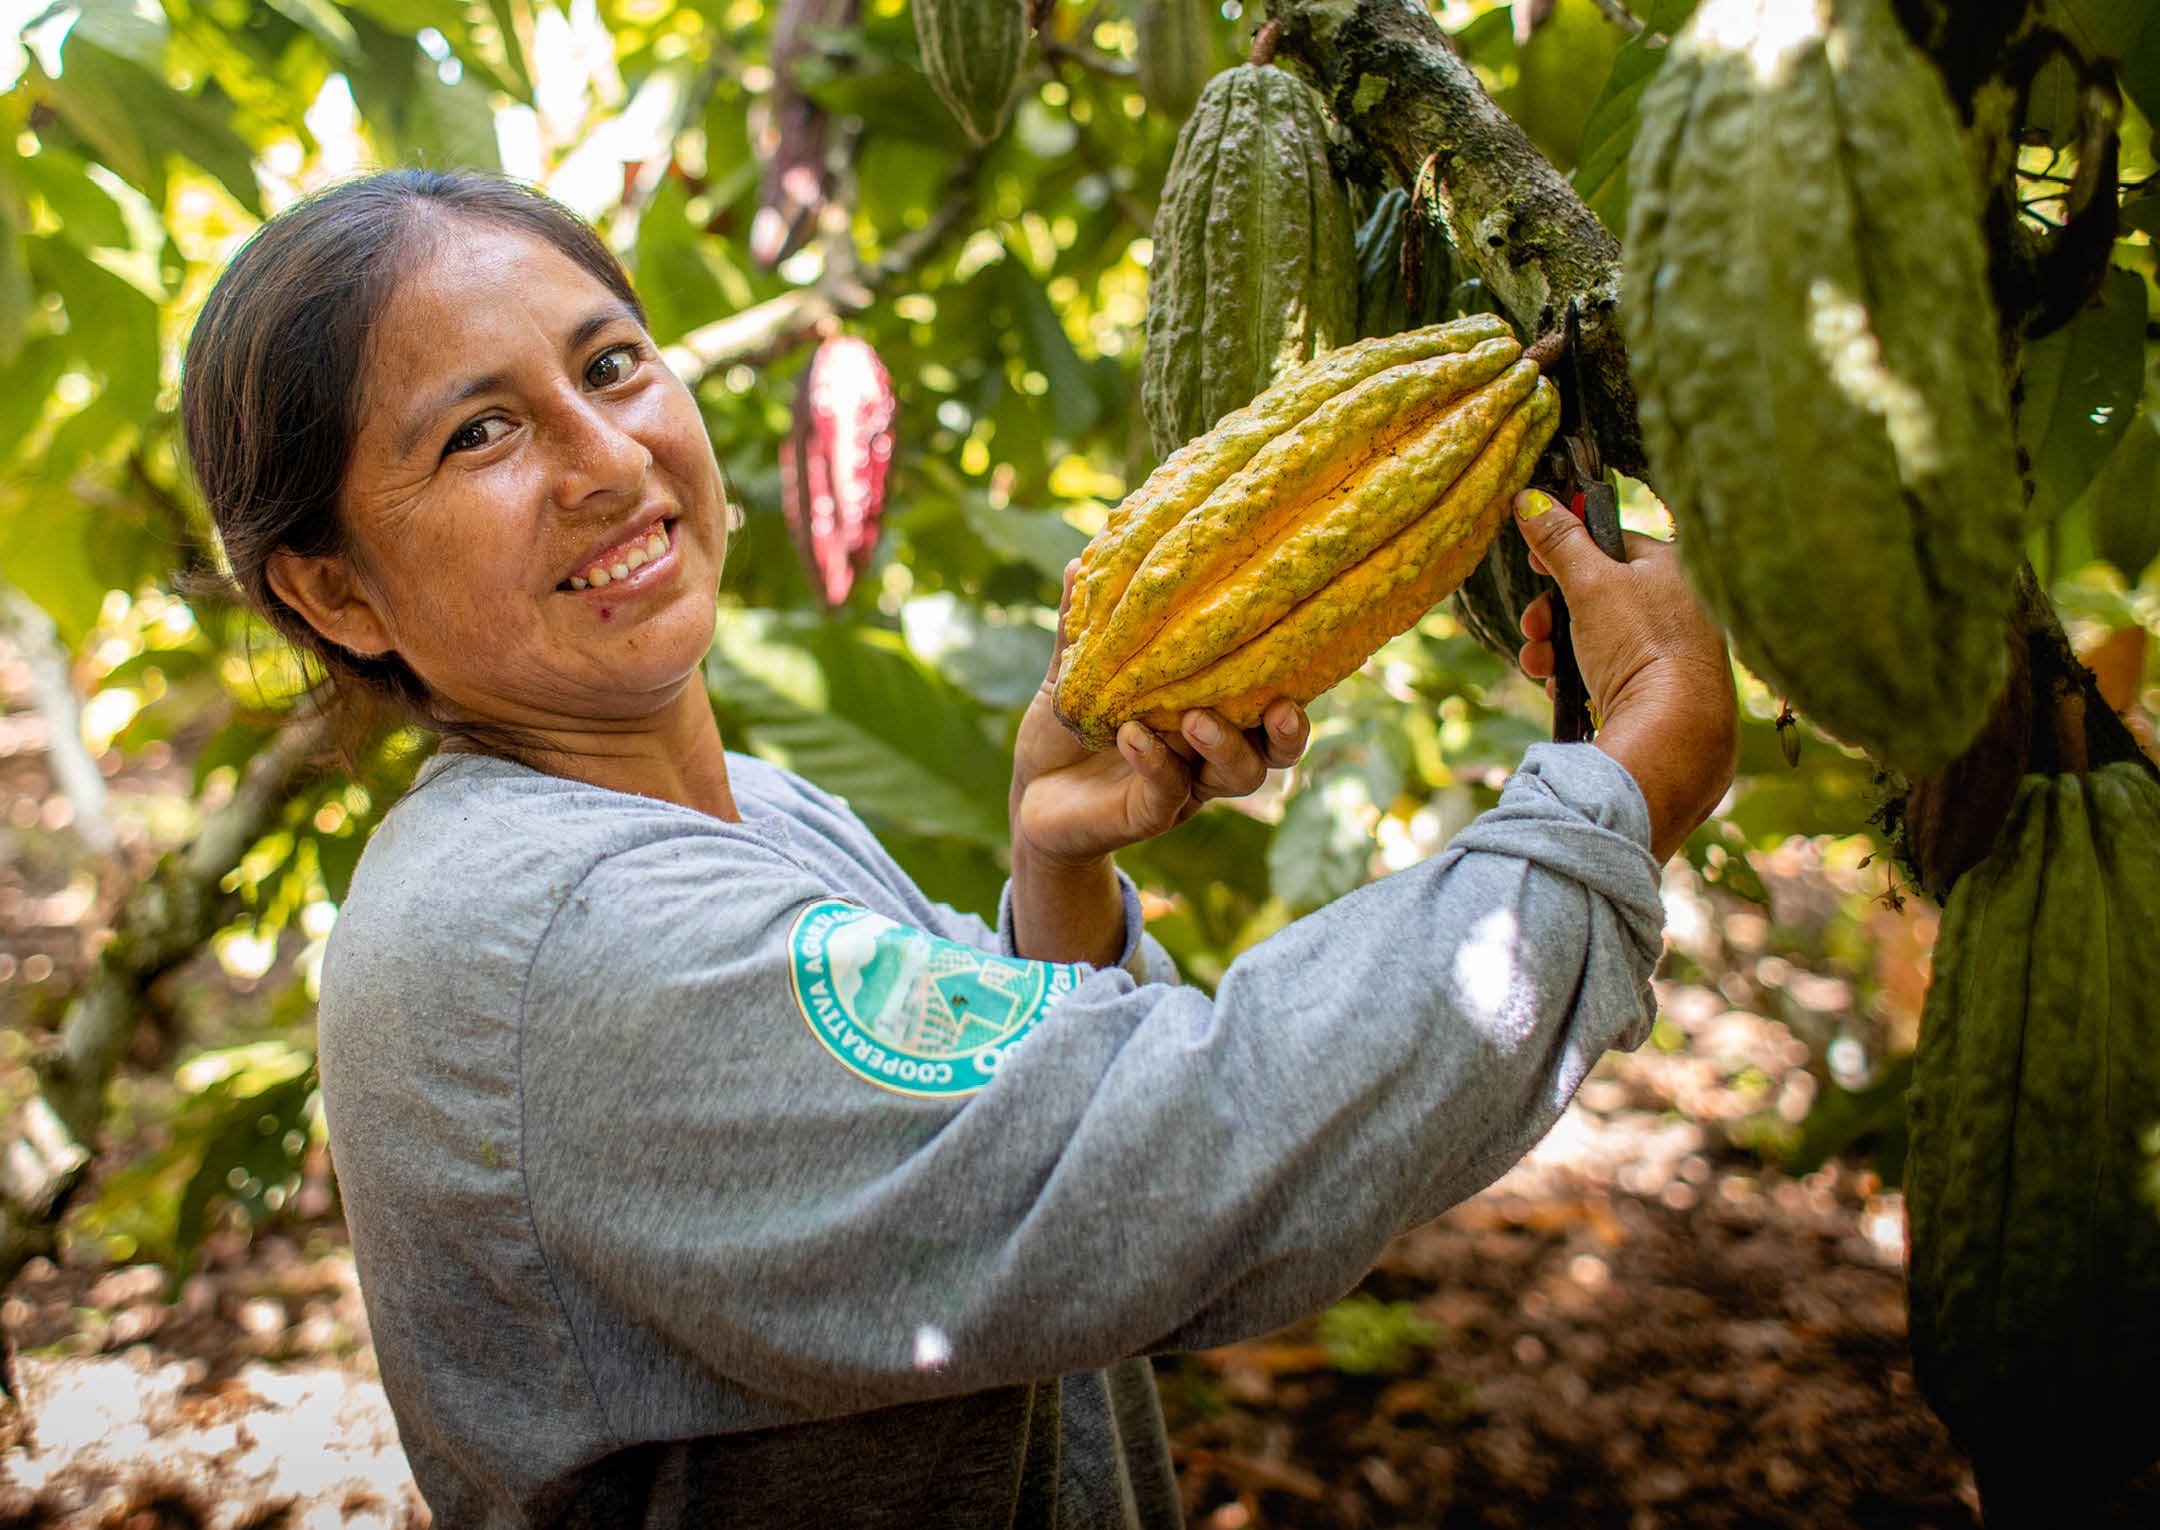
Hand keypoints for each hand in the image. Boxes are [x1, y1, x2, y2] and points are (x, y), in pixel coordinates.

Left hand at [1010, 562, 1310, 870]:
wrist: (1028, 797)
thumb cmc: (1067, 732)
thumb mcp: (1075, 675)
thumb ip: (1084, 628)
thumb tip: (1081, 559)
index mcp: (1209, 712)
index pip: (1265, 693)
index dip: (1293, 673)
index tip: (1303, 635)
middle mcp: (1210, 753)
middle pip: (1276, 748)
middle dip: (1288, 729)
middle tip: (1281, 704)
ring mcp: (1186, 788)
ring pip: (1238, 775)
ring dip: (1225, 745)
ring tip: (1194, 717)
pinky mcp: (1150, 815)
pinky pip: (1168, 791)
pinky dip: (1155, 761)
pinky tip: (1132, 735)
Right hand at [1511, 489, 1736, 861]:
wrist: (1673, 734)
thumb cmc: (1641, 647)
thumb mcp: (1589, 583)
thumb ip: (1558, 539)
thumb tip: (1529, 496)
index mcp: (1676, 569)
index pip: (1612, 544)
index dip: (1567, 554)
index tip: (1535, 566)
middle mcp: (1681, 607)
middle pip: (1597, 595)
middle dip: (1552, 614)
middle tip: (1534, 629)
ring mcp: (1672, 652)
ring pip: (1596, 637)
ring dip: (1555, 648)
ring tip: (1540, 666)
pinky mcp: (1660, 690)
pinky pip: (1608, 672)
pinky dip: (1577, 677)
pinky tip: (1562, 689)